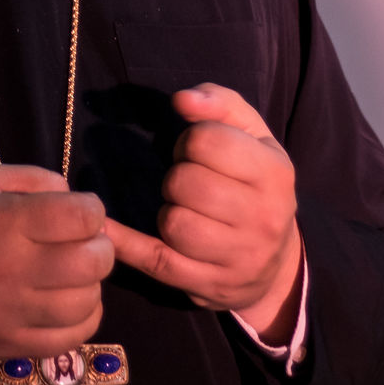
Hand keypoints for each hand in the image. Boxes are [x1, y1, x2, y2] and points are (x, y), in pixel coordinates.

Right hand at [0, 164, 113, 360]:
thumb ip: (32, 179)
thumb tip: (77, 199)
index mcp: (0, 220)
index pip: (83, 216)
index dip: (90, 211)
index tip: (77, 214)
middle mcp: (8, 268)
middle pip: (94, 261)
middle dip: (97, 246)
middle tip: (78, 243)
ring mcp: (9, 313)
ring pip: (88, 302)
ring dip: (89, 284)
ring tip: (69, 274)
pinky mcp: (8, 346)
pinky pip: (72, 337)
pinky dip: (82, 318)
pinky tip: (64, 303)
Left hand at [105, 83, 302, 341]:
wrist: (277, 265)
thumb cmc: (256, 186)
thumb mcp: (253, 139)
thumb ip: (221, 104)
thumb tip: (182, 98)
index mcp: (274, 173)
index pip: (207, 141)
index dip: (189, 141)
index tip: (196, 154)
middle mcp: (263, 217)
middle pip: (186, 183)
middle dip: (176, 178)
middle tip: (188, 185)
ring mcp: (238, 257)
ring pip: (174, 223)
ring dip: (168, 213)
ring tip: (184, 211)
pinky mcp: (209, 285)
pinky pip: (155, 261)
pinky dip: (126, 244)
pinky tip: (106, 229)